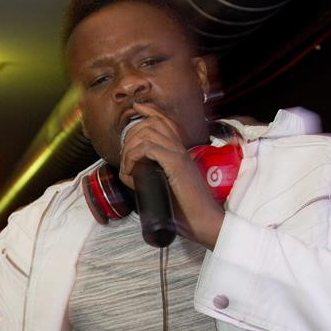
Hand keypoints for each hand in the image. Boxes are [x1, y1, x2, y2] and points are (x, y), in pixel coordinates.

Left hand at [119, 102, 223, 248]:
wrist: (205, 221)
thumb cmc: (188, 212)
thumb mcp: (167, 190)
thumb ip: (154, 179)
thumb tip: (134, 177)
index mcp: (181, 153)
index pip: (165, 121)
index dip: (149, 111)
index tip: (136, 109)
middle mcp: (181, 150)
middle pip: (152, 123)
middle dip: (131, 135)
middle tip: (125, 156)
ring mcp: (179, 155)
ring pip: (148, 133)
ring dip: (130, 148)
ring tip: (127, 167)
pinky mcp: (176, 165)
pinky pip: (148, 149)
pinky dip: (134, 157)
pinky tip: (131, 170)